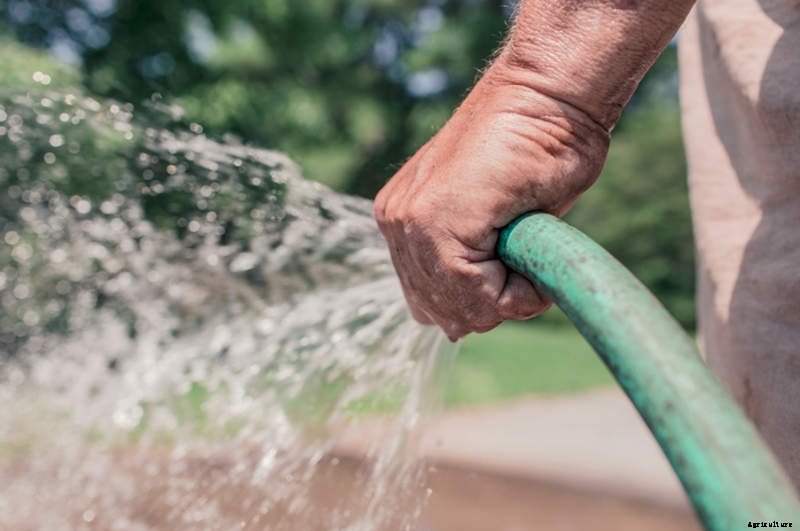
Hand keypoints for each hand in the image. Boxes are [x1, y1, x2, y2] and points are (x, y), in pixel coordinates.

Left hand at [374, 57, 609, 339]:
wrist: (550, 95)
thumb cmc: (538, 150)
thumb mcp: (498, 224)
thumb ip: (470, 266)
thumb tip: (454, 329)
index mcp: (405, 222)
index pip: (432, 302)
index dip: (485, 301)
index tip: (518, 262)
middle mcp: (397, 223)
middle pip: (441, 313)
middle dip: (492, 303)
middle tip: (525, 258)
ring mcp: (408, 221)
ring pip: (459, 310)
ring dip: (507, 296)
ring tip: (528, 249)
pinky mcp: (432, 221)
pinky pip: (475, 296)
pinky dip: (517, 291)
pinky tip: (530, 248)